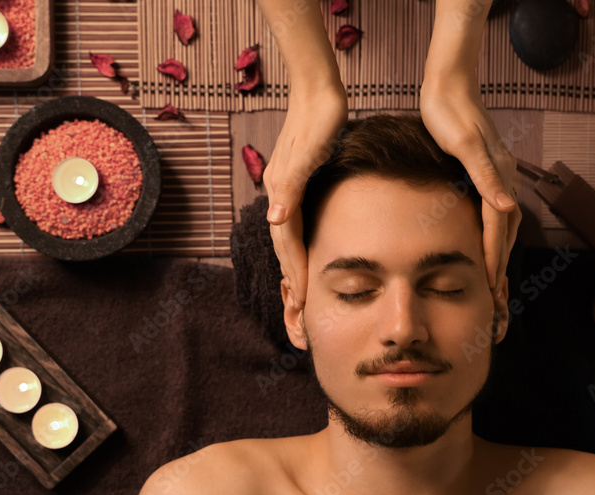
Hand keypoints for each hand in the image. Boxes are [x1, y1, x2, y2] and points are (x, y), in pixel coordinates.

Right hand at [263, 82, 348, 307]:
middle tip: (300, 307)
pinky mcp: (296, 178)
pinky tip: (305, 249)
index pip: (287, 240)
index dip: (295, 270)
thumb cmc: (320, 117)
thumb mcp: (309, 152)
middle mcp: (280, 189)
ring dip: (293, 261)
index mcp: (282, 188)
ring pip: (287, 233)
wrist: (318, 89)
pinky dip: (298, 241)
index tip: (302, 300)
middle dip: (291, 274)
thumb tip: (274, 220)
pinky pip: (294, 220)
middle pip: (283, 242)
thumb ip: (291, 186)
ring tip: (300, 289)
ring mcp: (286, 184)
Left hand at [419, 70, 521, 294]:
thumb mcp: (464, 144)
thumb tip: (507, 207)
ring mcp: (500, 173)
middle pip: (507, 228)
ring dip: (501, 249)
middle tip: (495, 292)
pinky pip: (497, 210)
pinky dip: (495, 232)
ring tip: (494, 275)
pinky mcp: (489, 170)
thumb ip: (487, 176)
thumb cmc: (449, 113)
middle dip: (502, 261)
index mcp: (499, 174)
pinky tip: (487, 240)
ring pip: (506, 221)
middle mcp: (505, 176)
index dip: (495, 256)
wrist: (449, 85)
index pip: (499, 225)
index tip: (492, 284)